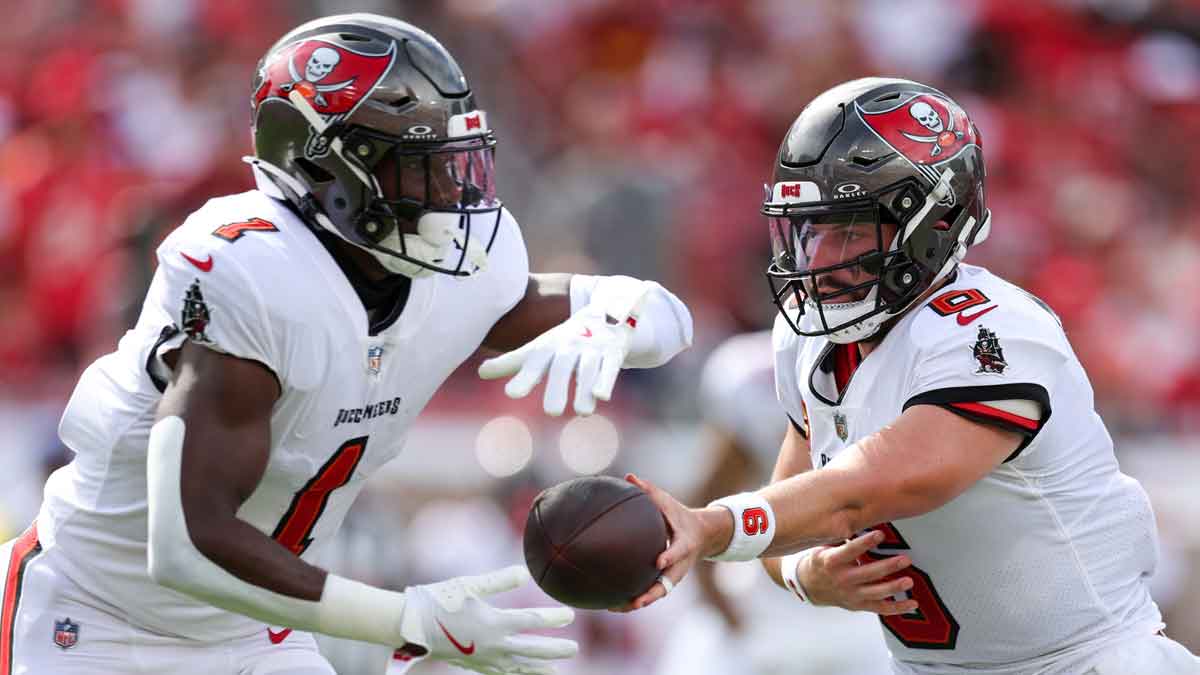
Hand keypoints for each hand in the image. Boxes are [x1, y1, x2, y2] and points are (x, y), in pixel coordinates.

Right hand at [400, 565, 577, 674]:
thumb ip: (499, 581)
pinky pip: (502, 674)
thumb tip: (525, 573)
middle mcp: (492, 645)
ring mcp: (484, 659)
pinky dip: (517, 674)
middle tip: (574, 649)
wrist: (412, 626)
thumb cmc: (440, 600)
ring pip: (519, 667)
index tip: (571, 616)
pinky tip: (523, 673)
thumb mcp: (471, 585)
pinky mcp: (474, 665)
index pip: (531, 621)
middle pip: (532, 650)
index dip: (553, 619)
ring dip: (539, 668)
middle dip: (555, 650)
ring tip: (557, 671)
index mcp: (494, 623)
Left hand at [477, 290, 646, 415]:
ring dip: (585, 389)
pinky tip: (603, 396)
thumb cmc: (565, 340)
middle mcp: (569, 347)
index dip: (523, 377)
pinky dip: (606, 381)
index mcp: (548, 347)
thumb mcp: (539, 349)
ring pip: (588, 368)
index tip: (511, 393)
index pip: (534, 363)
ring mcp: (592, 349)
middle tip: (552, 412)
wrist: (605, 312)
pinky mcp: (614, 352)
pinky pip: (610, 367)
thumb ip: (512, 363)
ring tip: (581, 412)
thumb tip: (480, 372)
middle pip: (562, 367)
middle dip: (558, 387)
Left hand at [610, 474, 729, 612]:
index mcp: (685, 545)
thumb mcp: (668, 502)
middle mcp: (680, 565)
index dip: (670, 558)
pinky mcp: (666, 580)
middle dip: (652, 593)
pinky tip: (613, 602)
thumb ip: (650, 491)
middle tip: (637, 601)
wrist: (702, 534)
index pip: (678, 552)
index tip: (659, 562)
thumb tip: (629, 476)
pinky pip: (650, 591)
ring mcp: (674, 575)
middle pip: (668, 584)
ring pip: (657, 593)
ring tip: (617, 608)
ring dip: (639, 602)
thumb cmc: (679, 515)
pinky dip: (634, 599)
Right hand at [794, 530, 918, 614]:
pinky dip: (897, 608)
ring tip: (909, 582)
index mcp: (831, 561)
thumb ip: (841, 537)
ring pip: (876, 593)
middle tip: (904, 559)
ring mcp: (851, 594)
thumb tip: (859, 518)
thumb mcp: (823, 546)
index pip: (850, 551)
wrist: (809, 586)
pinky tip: (912, 604)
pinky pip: (880, 608)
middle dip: (888, 567)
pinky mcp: (859, 605)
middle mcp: (842, 579)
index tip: (880, 534)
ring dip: (894, 587)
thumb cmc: (820, 562)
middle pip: (868, 573)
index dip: (865, 542)